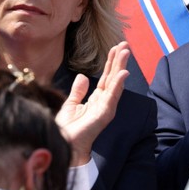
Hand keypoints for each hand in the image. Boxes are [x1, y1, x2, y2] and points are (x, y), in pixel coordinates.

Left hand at [56, 42, 129, 165]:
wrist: (62, 144)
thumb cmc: (66, 129)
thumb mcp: (70, 105)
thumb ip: (78, 91)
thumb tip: (83, 75)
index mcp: (97, 99)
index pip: (106, 77)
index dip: (110, 62)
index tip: (114, 48)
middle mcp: (105, 101)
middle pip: (113, 77)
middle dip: (119, 60)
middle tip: (124, 44)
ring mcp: (106, 107)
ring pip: (116, 82)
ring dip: (121, 66)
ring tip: (125, 52)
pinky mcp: (105, 114)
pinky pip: (113, 96)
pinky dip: (119, 84)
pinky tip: (123, 72)